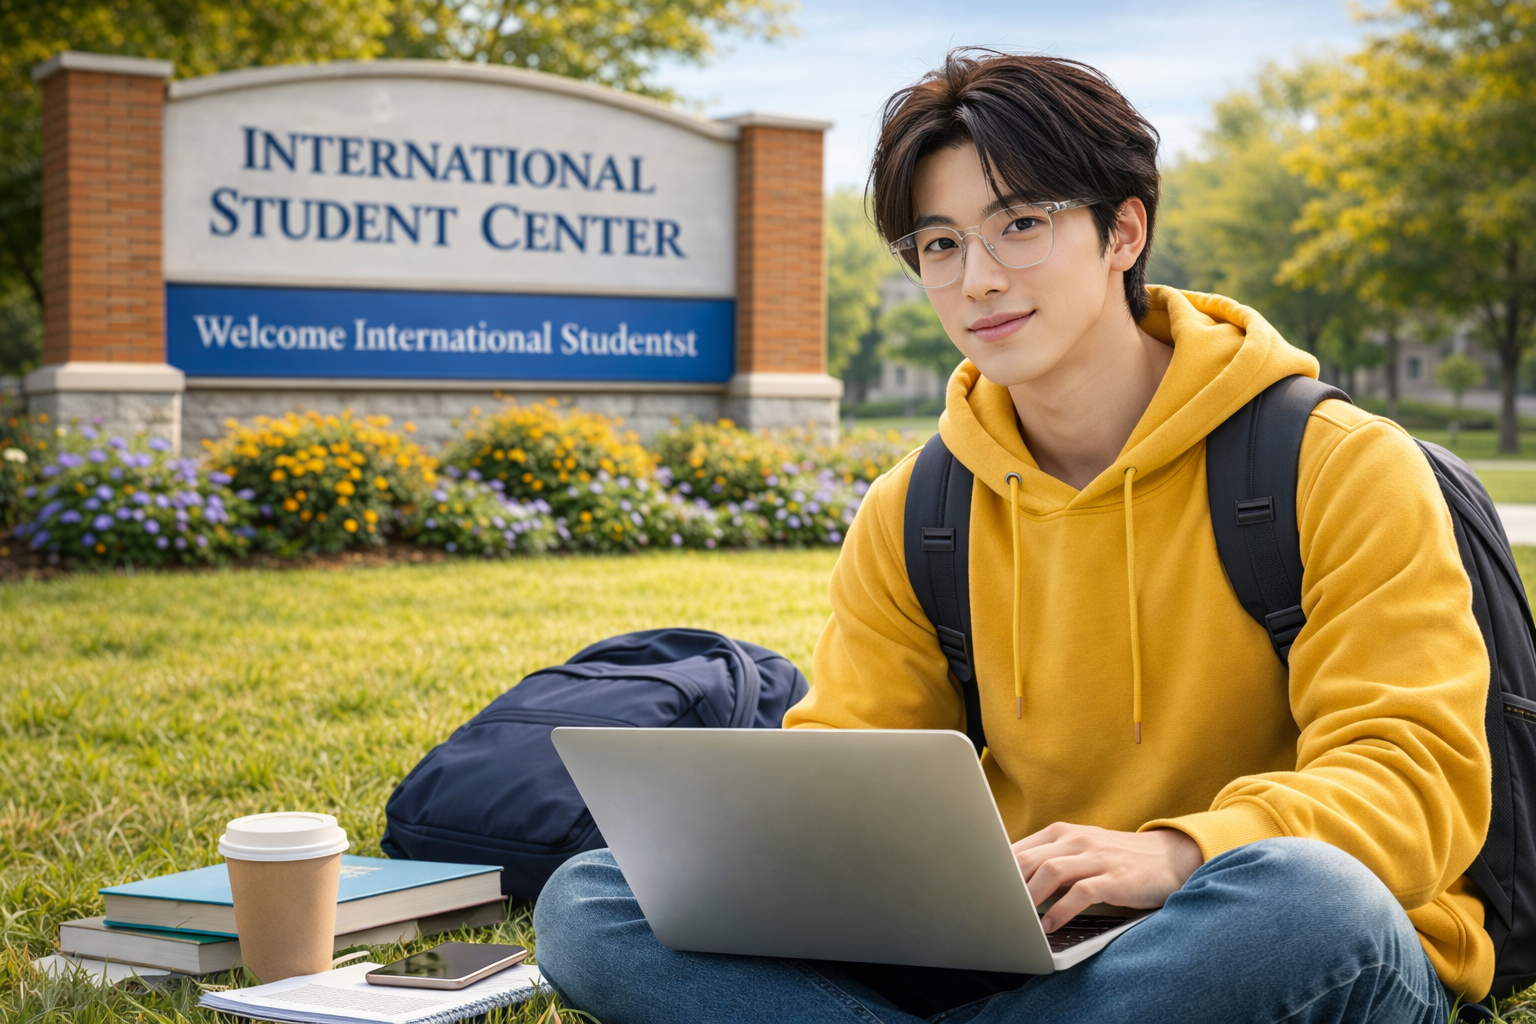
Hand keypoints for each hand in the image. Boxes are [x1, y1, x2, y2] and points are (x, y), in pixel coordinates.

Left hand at [1011, 823, 1203, 931]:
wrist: (1167, 857)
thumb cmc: (1114, 859)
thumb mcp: (1079, 851)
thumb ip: (1049, 861)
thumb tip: (1009, 883)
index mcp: (1061, 833)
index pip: (1018, 848)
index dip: (997, 871)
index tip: (980, 891)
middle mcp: (1076, 840)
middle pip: (1029, 859)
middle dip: (1007, 886)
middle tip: (992, 909)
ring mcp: (1095, 857)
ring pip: (1051, 872)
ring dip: (1029, 898)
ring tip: (1017, 918)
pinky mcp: (1114, 878)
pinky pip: (1081, 893)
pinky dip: (1061, 910)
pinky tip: (1049, 925)